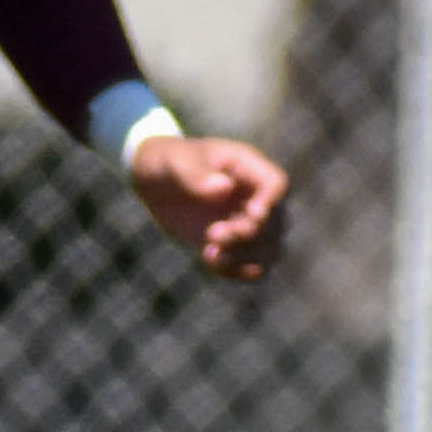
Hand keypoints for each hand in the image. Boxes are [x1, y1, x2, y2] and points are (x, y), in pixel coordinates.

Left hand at [130, 129, 290, 280]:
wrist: (154, 180)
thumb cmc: (168, 161)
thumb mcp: (176, 162)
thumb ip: (197, 174)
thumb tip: (224, 188)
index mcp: (247, 166)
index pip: (277, 184)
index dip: (271, 203)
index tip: (251, 214)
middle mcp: (254, 195)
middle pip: (275, 221)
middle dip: (248, 234)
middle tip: (213, 234)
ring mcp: (246, 220)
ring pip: (268, 247)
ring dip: (244, 256)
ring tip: (210, 253)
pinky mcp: (234, 243)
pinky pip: (251, 264)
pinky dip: (237, 270)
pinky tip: (212, 263)